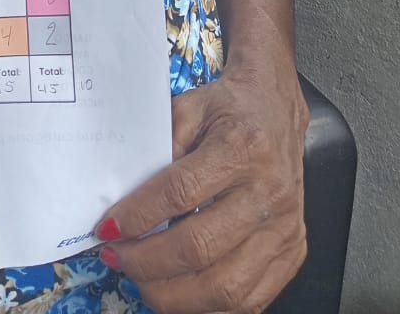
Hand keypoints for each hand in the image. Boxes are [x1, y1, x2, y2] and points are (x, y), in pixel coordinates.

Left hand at [97, 62, 308, 313]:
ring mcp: (285, 229)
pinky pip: (249, 300)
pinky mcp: (293, 254)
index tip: (107, 227)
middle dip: (147, 261)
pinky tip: (177, 290)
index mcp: (243, 147)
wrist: (278, 110)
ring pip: (225, 287)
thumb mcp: (189, 106)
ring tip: (140, 279)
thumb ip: (159, 144)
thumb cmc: (229, 108)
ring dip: (172, 293)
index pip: (181, 192)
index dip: (139, 215)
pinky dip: (206, 305)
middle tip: (115, 256)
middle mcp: (269, 192)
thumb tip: (124, 195)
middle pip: (200, 247)